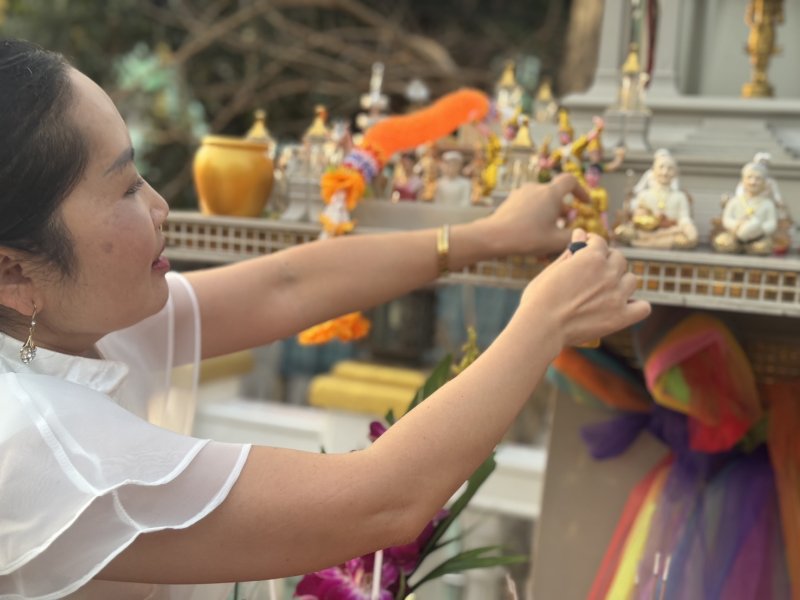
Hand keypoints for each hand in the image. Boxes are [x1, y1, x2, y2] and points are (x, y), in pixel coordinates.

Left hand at [484, 174, 590, 255]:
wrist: (493, 237)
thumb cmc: (526, 237)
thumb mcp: (555, 241)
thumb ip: (574, 237)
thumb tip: (582, 235)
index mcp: (550, 193)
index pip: (570, 181)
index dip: (580, 191)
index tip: (584, 203)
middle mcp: (536, 188)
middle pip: (555, 194)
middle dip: (563, 209)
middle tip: (565, 226)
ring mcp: (521, 193)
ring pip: (542, 200)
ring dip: (549, 212)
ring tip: (548, 231)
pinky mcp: (510, 201)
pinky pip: (529, 204)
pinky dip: (535, 214)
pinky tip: (532, 230)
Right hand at [519, 229, 650, 347]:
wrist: (541, 327)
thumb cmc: (540, 297)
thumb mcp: (553, 269)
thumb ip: (571, 251)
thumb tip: (580, 233)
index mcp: (591, 256)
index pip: (600, 242)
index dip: (592, 244)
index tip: (588, 249)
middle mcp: (608, 273)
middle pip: (619, 259)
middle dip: (608, 262)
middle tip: (594, 273)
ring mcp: (617, 295)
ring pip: (632, 280)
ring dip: (621, 282)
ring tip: (607, 290)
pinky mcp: (620, 317)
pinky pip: (642, 308)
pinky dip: (636, 307)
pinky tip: (623, 307)